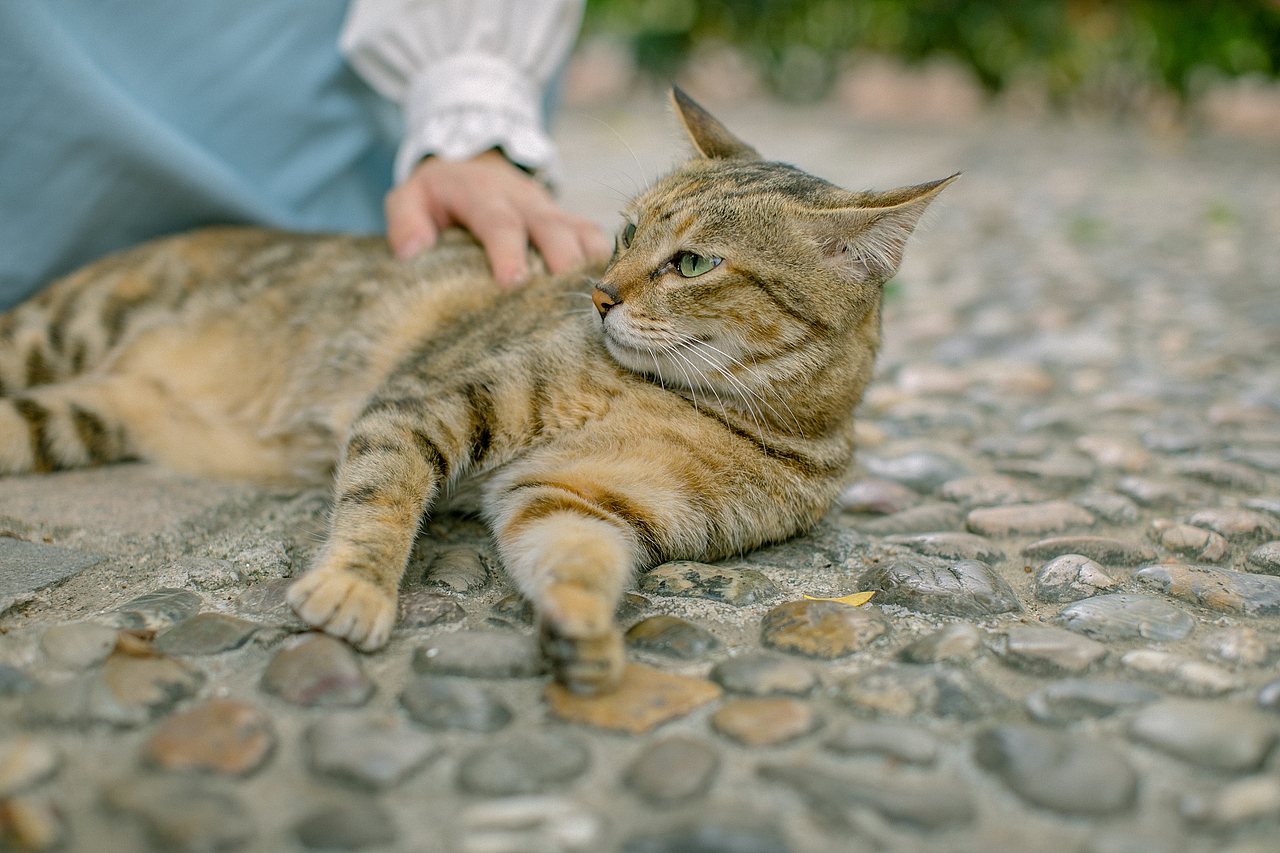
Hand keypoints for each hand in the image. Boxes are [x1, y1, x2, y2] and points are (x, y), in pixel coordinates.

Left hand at [385, 149, 611, 287]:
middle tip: (567, 302)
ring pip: (581, 232)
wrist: (471, 161)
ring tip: (597, 304)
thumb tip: (413, 252)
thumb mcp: (409, 196)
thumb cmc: (438, 194)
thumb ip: (404, 220)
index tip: (513, 285)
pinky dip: (605, 262)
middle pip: (552, 228)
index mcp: (482, 194)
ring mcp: (550, 209)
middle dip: (562, 263)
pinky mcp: (568, 220)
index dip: (508, 252)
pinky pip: (595, 237)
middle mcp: (523, 199)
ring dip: (590, 266)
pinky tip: (609, 294)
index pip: (498, 222)